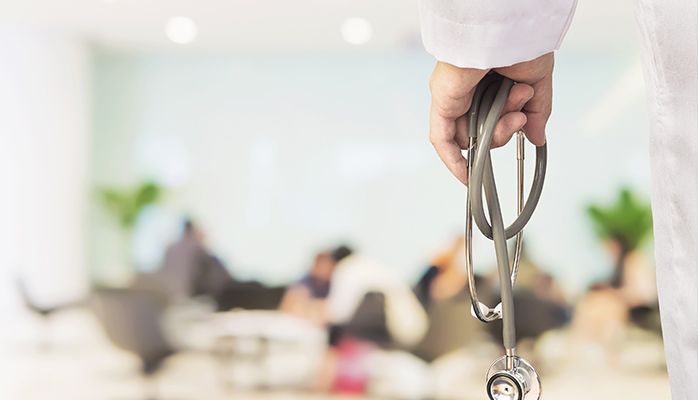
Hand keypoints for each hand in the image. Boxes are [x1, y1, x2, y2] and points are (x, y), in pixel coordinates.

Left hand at [428, 53, 553, 184]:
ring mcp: (453, 98)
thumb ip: (538, 113)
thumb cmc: (520, 42)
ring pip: (471, 136)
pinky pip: (441, 139)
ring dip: (496, 133)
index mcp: (488, 84)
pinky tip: (466, 176)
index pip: (494, 119)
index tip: (524, 126)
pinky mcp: (442, 102)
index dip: (508, 128)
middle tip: (521, 115)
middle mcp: (468, 91)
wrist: (507, 30)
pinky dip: (452, 160)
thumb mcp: (536, 82)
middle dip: (506, 129)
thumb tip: (537, 139)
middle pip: (483, 131)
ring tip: (513, 109)